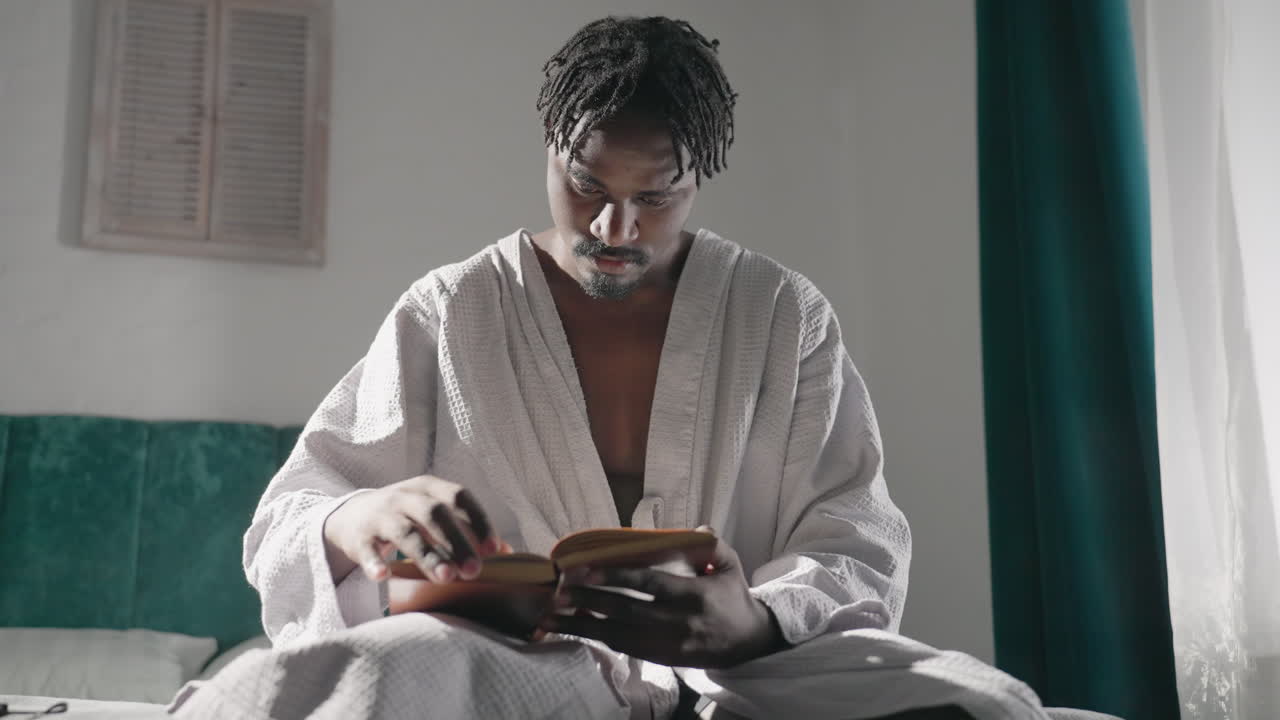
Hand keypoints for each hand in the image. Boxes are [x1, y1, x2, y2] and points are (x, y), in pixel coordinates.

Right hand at [322, 475, 502, 583]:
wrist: (352, 515)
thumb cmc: (406, 516)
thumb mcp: (435, 515)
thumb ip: (467, 529)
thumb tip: (506, 553)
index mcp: (429, 487)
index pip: (459, 496)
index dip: (478, 520)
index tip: (493, 548)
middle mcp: (405, 496)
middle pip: (434, 514)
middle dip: (457, 542)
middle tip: (474, 571)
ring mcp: (380, 514)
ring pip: (405, 532)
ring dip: (427, 555)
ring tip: (445, 577)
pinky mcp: (358, 537)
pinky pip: (367, 548)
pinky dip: (374, 562)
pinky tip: (383, 576)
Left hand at [539, 537, 785, 668]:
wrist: (748, 642)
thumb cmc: (733, 597)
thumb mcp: (731, 564)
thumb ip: (712, 544)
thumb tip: (695, 528)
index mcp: (694, 594)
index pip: (650, 584)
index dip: (617, 577)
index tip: (587, 571)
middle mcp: (678, 621)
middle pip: (627, 611)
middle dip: (590, 602)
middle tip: (560, 592)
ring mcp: (669, 644)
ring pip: (621, 635)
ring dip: (585, 626)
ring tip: (554, 616)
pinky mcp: (663, 658)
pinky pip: (627, 648)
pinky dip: (601, 638)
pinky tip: (579, 628)